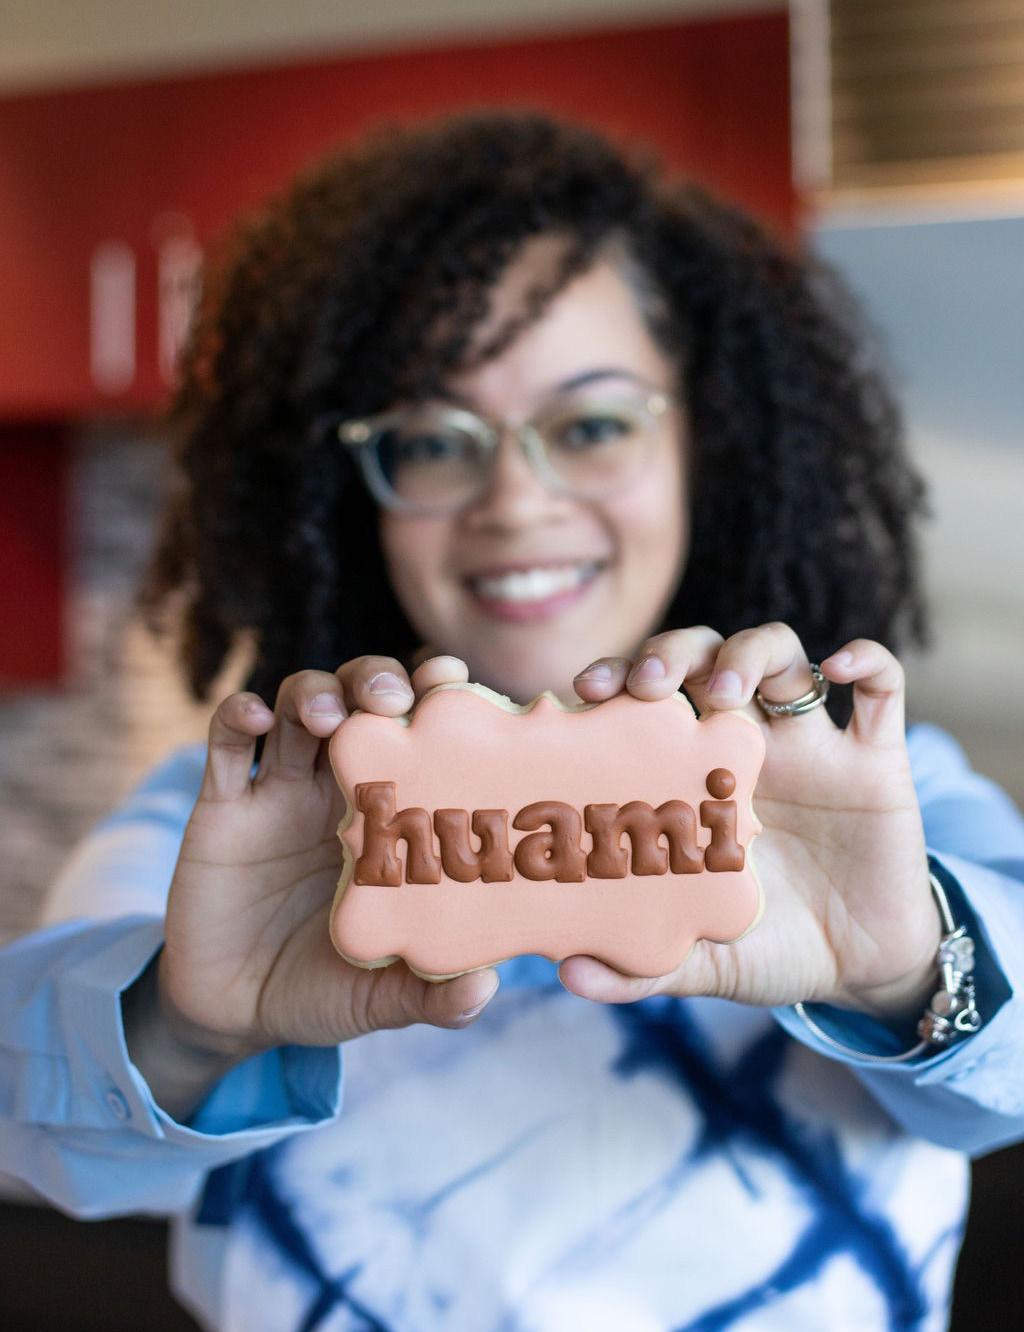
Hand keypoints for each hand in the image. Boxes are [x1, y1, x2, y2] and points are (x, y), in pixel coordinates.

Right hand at [124, 653, 497, 1118]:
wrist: (234, 1012)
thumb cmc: (324, 989)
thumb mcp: (379, 998)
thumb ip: (430, 994)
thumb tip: (486, 989)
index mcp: (393, 813)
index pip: (422, 733)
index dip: (440, 700)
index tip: (460, 688)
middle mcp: (340, 786)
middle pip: (363, 699)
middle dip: (380, 679)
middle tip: (396, 697)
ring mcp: (280, 790)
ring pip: (298, 704)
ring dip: (316, 692)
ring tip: (328, 715)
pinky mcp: (223, 805)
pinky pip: (225, 743)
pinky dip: (236, 716)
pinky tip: (252, 716)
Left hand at [564, 624, 939, 1025]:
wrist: (862, 970)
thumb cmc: (770, 948)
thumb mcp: (707, 961)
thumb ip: (644, 967)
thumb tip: (569, 975)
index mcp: (695, 776)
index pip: (647, 699)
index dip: (616, 678)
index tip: (586, 691)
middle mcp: (748, 745)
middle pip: (706, 657)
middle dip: (675, 653)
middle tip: (650, 685)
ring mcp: (814, 746)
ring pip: (783, 655)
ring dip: (751, 653)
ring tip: (728, 690)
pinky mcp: (877, 760)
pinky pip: (882, 686)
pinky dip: (865, 662)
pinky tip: (836, 669)